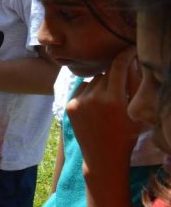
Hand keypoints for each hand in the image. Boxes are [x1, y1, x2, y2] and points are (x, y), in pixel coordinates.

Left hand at [67, 47, 143, 173]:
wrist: (102, 156)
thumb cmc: (127, 134)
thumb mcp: (137, 112)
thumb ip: (136, 87)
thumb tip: (133, 62)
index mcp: (114, 100)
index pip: (118, 65)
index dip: (126, 54)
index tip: (131, 50)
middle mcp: (94, 98)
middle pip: (107, 72)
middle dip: (117, 74)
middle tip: (123, 82)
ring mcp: (79, 101)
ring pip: (95, 79)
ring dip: (103, 83)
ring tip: (110, 98)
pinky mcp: (70, 105)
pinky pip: (83, 87)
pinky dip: (91, 90)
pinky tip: (97, 103)